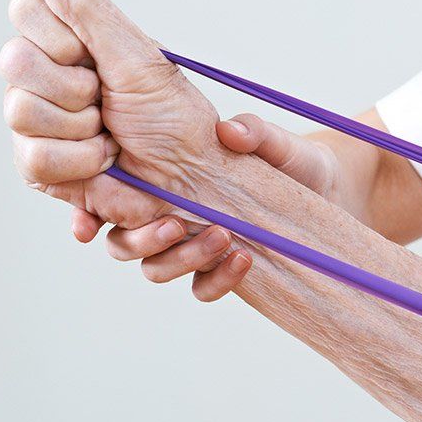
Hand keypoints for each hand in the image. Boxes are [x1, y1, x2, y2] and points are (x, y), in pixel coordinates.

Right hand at [3, 0, 220, 220]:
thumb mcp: (138, 56)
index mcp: (71, 42)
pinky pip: (35, 156)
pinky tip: (103, 159)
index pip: (26, 8)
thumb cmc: (176, 118)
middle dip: (76, 86)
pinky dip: (81, 162)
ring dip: (83, 128)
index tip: (94, 56)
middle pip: (16, 60)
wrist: (193, 177)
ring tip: (112, 134)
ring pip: (21, 111)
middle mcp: (46, 77)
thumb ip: (87, 7)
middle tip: (109, 101)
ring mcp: (37, 120)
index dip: (59, 35)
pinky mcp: (39, 164)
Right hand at [71, 113, 342, 301]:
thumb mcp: (279, 144)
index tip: (87, 224)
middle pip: (122, 241)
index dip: (87, 210)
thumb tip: (230, 132)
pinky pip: (201, 289)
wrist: (334, 193)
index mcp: (165, 179)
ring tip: (223, 237)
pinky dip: (216, 280)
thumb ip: (255, 134)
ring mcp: (193, 246)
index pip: (109, 196)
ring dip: (180, 258)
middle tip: (176, 224)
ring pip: (155, 268)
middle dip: (140, 238)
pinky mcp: (221, 269)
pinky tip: (243, 258)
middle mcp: (170, 214)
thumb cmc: (296, 161)